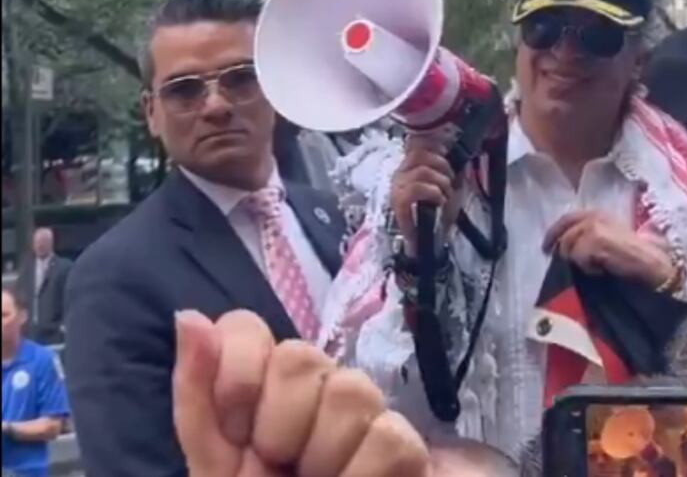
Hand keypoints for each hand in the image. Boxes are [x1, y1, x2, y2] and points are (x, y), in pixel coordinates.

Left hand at [173, 310, 429, 476]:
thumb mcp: (214, 472)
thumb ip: (198, 400)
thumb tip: (188, 316)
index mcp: (257, 395)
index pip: (246, 328)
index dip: (237, 366)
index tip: (237, 426)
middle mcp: (310, 394)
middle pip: (298, 356)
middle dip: (279, 425)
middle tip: (280, 468)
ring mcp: (362, 417)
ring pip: (349, 390)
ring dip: (323, 455)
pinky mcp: (406, 449)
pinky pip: (389, 435)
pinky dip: (363, 475)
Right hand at [389, 132, 462, 256]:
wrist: (425, 243)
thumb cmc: (435, 214)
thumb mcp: (442, 187)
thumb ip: (443, 170)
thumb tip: (453, 154)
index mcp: (407, 168)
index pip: (416, 146)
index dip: (433, 146)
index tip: (447, 152)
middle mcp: (399, 174)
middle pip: (420, 154)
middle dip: (442, 166)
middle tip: (451, 182)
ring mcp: (397, 188)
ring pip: (422, 171)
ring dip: (440, 182)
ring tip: (445, 195)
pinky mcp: (398, 202)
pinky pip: (416, 189)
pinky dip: (432, 192)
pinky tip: (439, 200)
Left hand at [542, 211, 674, 287]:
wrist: (654, 264)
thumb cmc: (637, 256)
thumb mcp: (613, 238)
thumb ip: (591, 236)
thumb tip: (565, 247)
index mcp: (599, 213)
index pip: (568, 217)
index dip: (555, 231)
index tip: (547, 246)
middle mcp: (595, 216)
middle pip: (565, 231)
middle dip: (561, 247)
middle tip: (558, 260)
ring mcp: (594, 227)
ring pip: (568, 246)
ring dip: (576, 260)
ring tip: (593, 268)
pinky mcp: (595, 241)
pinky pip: (577, 258)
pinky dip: (587, 268)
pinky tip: (601, 271)